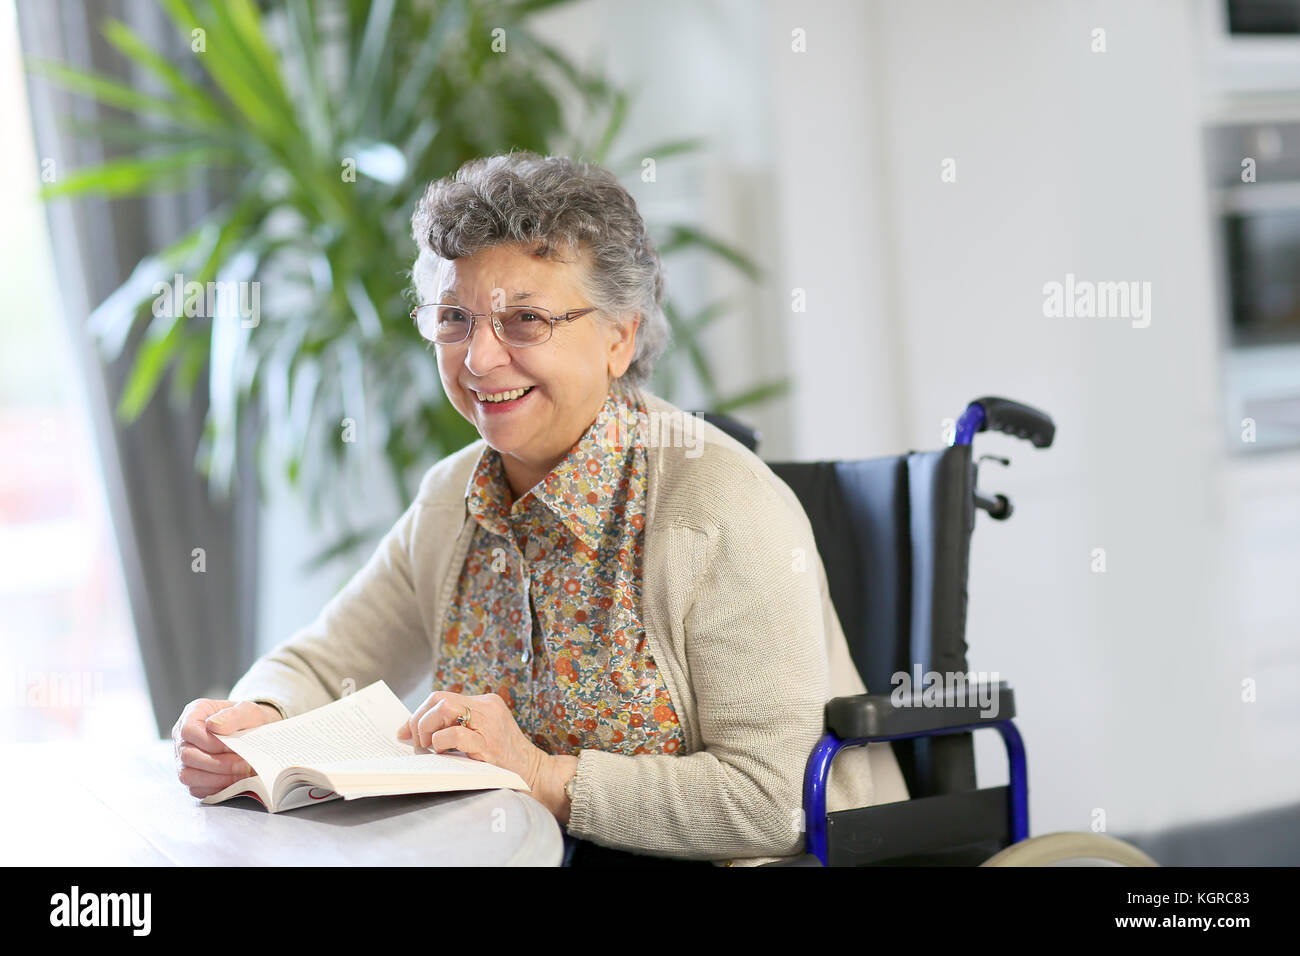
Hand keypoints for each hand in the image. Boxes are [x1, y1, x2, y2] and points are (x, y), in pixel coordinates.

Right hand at [172, 698, 281, 797]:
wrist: (255, 733)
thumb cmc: (247, 719)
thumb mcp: (247, 710)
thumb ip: (232, 715)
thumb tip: (214, 725)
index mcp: (193, 715)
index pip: (189, 730)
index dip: (209, 742)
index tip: (232, 747)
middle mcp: (183, 738)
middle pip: (187, 755)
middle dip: (217, 763)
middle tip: (243, 764)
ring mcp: (184, 760)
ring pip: (188, 775)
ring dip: (217, 778)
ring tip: (241, 773)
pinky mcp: (192, 777)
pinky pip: (196, 789)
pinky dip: (216, 787)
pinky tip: (235, 781)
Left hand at [397, 691, 546, 792]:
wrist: (535, 774)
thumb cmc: (503, 760)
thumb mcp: (481, 736)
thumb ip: (454, 728)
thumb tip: (409, 732)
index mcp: (484, 703)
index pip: (441, 697)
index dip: (418, 713)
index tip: (405, 732)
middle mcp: (487, 707)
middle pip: (439, 699)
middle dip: (419, 720)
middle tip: (417, 742)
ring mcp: (489, 723)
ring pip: (445, 708)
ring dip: (427, 728)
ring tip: (428, 746)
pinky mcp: (488, 744)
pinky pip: (456, 733)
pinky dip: (440, 741)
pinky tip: (441, 752)